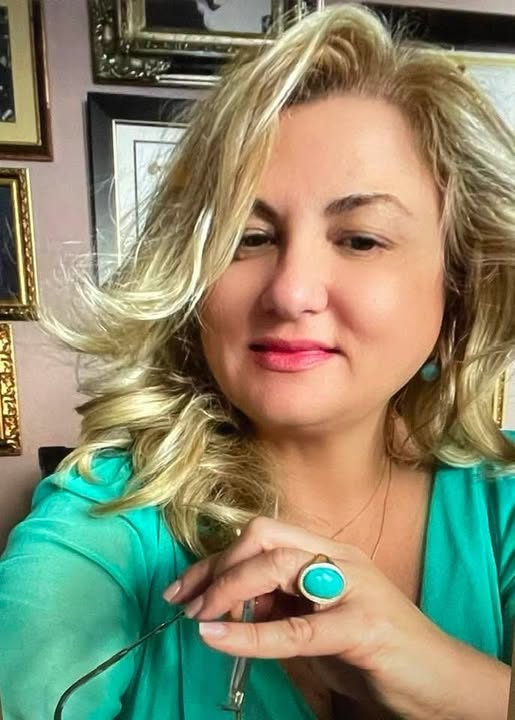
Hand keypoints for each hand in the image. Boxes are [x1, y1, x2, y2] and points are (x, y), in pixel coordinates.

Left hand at [163, 517, 508, 719]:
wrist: (436, 681)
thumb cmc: (371, 650)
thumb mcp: (315, 620)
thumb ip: (278, 604)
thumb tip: (225, 604)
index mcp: (327, 552)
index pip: (260, 535)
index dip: (216, 559)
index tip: (183, 589)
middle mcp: (338, 558)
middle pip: (263, 538)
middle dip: (218, 567)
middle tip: (188, 604)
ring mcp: (353, 587)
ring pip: (275, 567)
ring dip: (227, 591)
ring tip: (200, 619)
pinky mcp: (362, 626)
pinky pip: (295, 628)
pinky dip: (249, 634)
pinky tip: (216, 637)